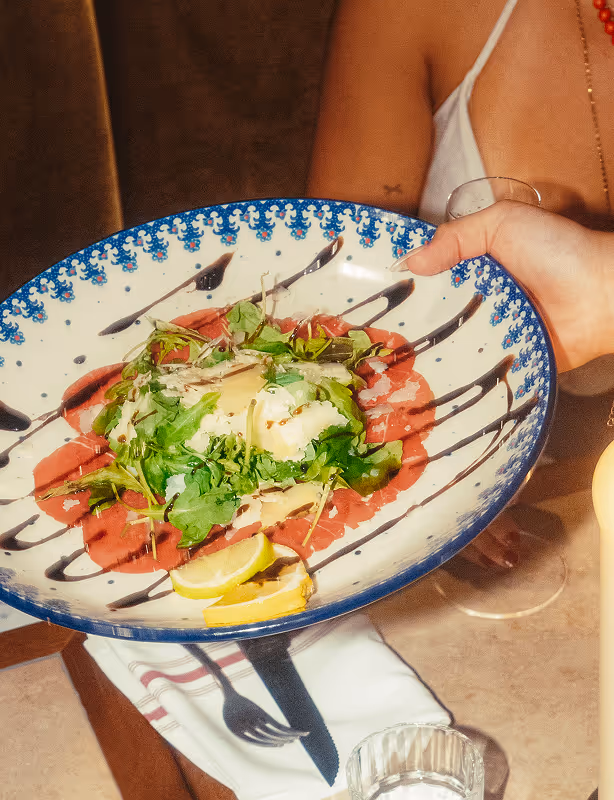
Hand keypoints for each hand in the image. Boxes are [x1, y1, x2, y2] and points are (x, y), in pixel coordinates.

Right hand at [394, 201, 613, 371]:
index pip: (432, 274)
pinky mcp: (499, 359)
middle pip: (434, 310)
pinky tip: (425, 374)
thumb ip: (457, 235)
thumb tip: (411, 261)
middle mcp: (479, 298)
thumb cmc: (559, 251)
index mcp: (477, 265)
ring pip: (447, 340)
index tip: (378, 289)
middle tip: (381, 327)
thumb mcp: (504, 222)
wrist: (602, 296)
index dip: (408, 280)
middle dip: (411, 317)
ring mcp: (488, 331)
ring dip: (428, 346)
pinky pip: (470, 366)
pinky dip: (454, 369)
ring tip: (395, 355)